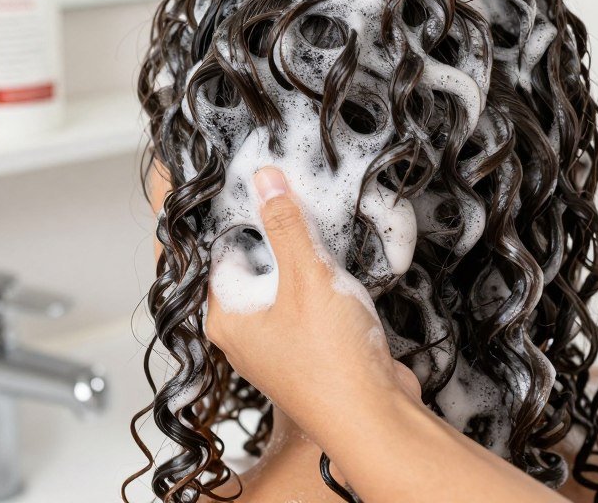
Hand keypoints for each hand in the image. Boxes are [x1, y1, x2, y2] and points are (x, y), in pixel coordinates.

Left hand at [204, 167, 418, 426]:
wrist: (379, 417)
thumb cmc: (333, 359)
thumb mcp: (307, 277)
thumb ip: (285, 224)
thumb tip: (264, 179)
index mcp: (226, 316)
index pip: (218, 249)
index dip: (238, 213)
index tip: (253, 181)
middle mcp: (245, 331)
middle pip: (251, 263)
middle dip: (272, 231)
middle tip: (288, 191)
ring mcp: (278, 340)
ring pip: (282, 280)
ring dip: (300, 255)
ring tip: (313, 219)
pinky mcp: (311, 345)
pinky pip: (306, 299)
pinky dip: (319, 278)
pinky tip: (336, 260)